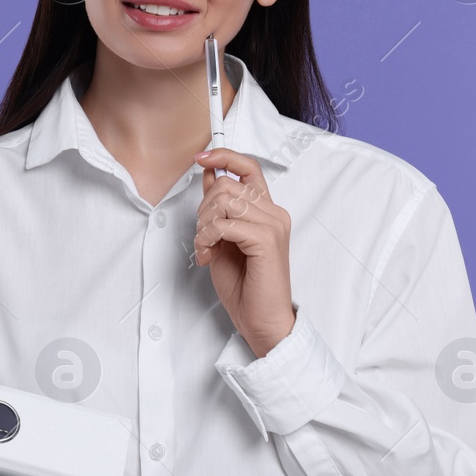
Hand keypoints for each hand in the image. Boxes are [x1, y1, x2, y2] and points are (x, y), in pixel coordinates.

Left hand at [193, 148, 296, 357]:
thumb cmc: (245, 285)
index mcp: (267, 211)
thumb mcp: (223, 239)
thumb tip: (210, 175)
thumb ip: (219, 209)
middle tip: (203, 237)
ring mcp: (273, 225)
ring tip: (205, 248)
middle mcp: (274, 213)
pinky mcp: (266, 239)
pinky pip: (224, 223)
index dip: (224, 156)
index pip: (249, 168)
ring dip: (204, 225)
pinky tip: (208, 256)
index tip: (201, 158)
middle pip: (227, 185)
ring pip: (224, 200)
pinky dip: (207, 238)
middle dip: (203, 209)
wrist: (262, 319)